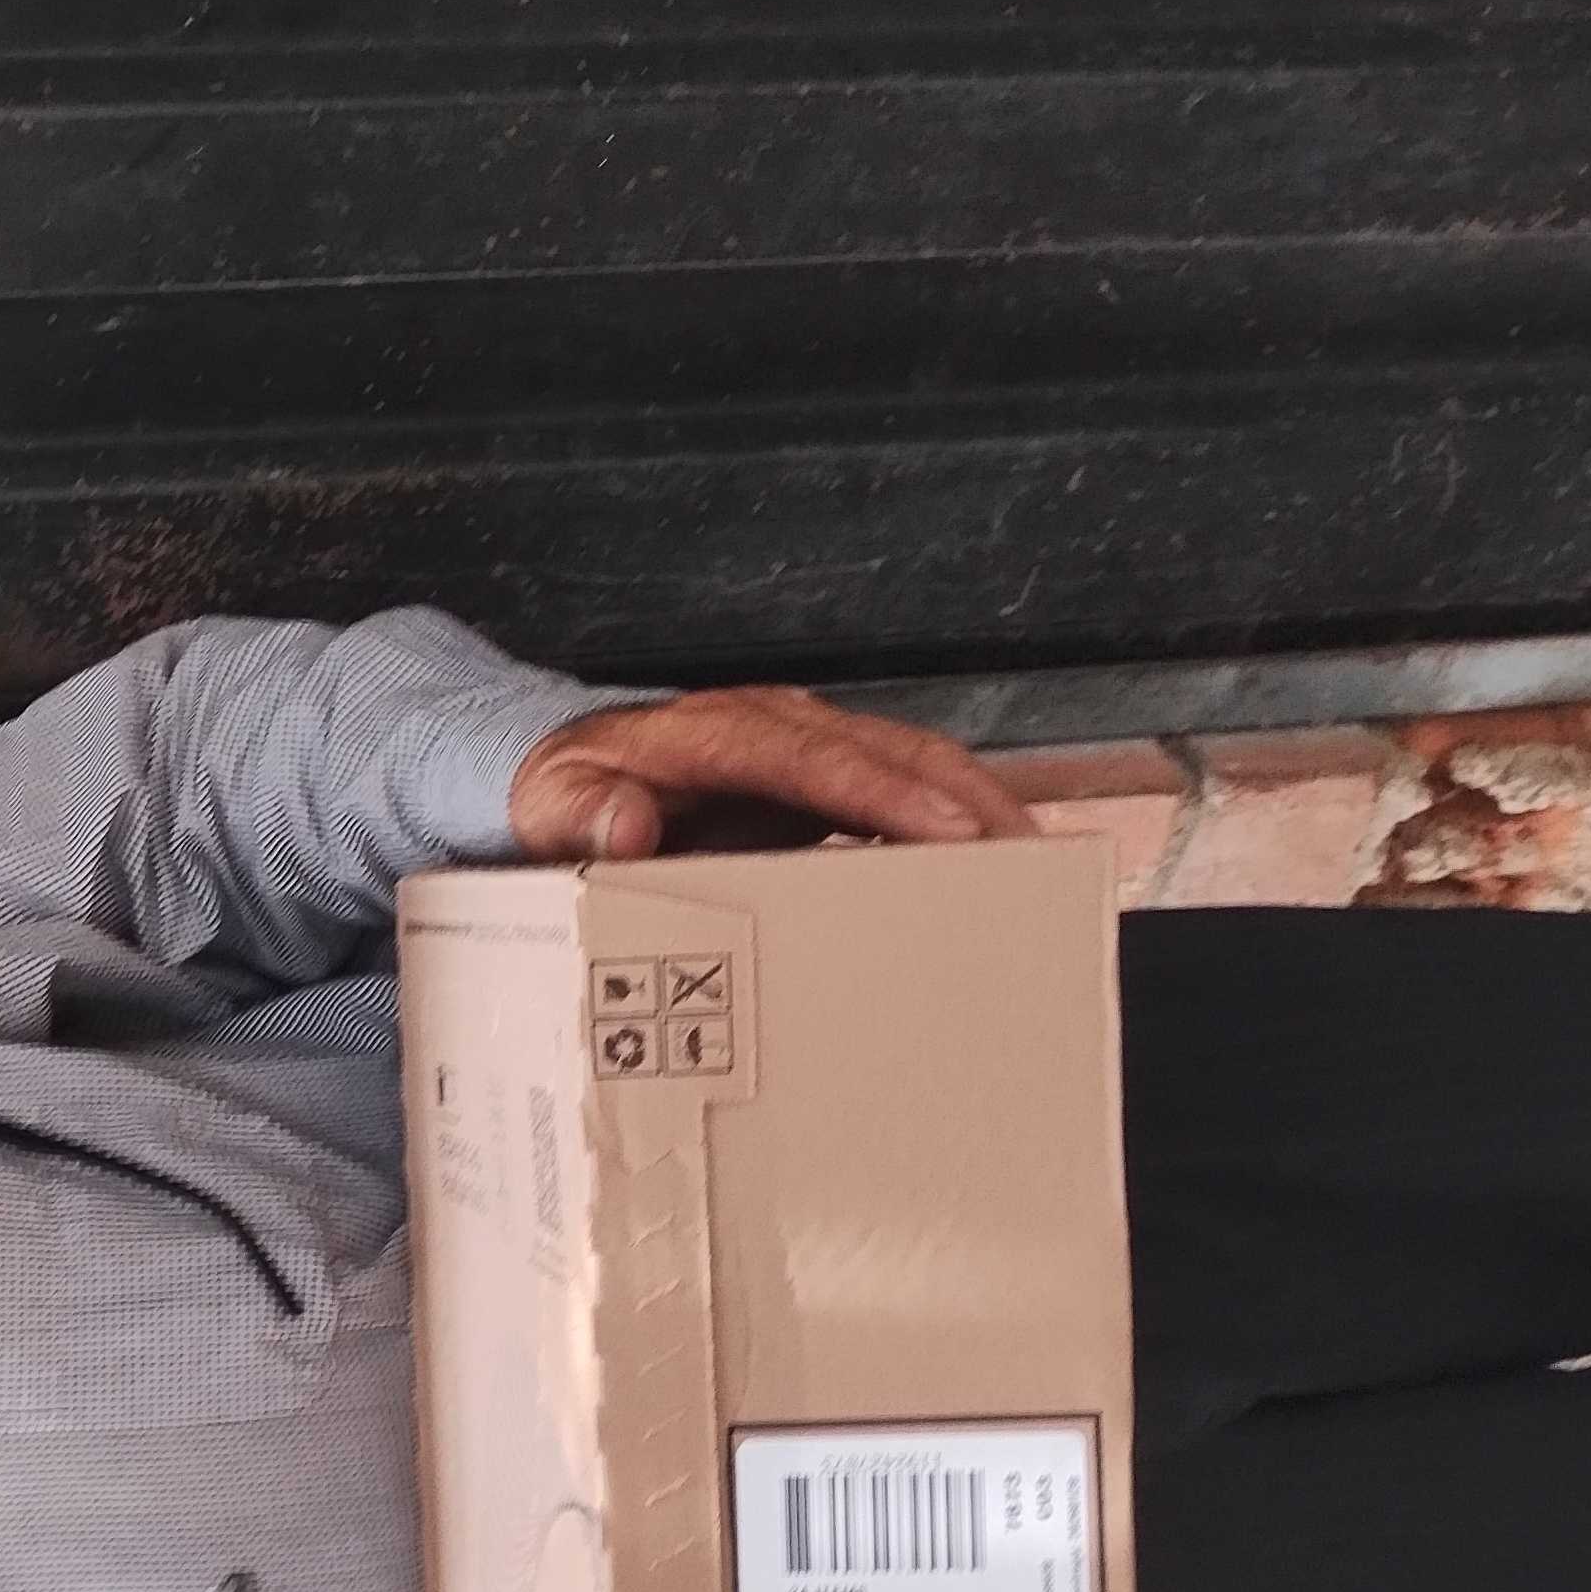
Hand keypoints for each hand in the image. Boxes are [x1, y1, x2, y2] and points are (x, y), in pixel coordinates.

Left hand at [507, 689, 1032, 860]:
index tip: (952, 831)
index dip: (888, 792)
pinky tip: (993, 864)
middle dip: (969, 798)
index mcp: (714, 733)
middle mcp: (774, 727)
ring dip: (979, 807)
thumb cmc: (558, 794)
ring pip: (912, 763)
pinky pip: (899, 788)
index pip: (816, 757)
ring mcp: (804, 748)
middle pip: (891, 749)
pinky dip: (953, 819)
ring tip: (1041, 862)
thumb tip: (626, 825)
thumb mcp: (549, 805)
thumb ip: (581, 815)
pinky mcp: (818, 780)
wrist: (558, 775)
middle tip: (1034, 855)